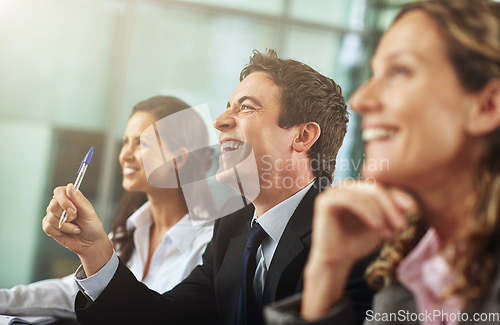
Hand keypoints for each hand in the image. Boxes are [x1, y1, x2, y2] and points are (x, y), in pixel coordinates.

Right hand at [42, 183, 112, 275]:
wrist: (90, 243)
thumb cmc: (92, 225)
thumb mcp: (89, 212)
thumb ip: (78, 199)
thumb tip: (70, 186)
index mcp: (70, 197)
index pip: (59, 192)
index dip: (64, 201)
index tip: (74, 210)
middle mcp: (59, 204)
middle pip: (53, 206)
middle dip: (67, 216)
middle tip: (77, 219)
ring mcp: (53, 215)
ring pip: (51, 218)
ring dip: (66, 226)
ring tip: (75, 228)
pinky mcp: (49, 226)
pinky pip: (48, 227)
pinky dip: (60, 232)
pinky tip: (68, 232)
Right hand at [301, 179, 415, 319]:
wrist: (337, 262)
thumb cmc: (356, 243)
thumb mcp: (381, 225)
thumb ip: (392, 212)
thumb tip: (410, 203)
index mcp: (357, 189)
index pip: (381, 185)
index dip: (398, 196)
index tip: (413, 209)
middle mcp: (344, 187)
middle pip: (375, 187)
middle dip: (391, 205)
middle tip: (402, 225)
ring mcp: (334, 192)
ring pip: (365, 193)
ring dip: (382, 211)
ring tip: (390, 231)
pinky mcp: (325, 201)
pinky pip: (350, 200)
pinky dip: (367, 212)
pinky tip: (377, 226)